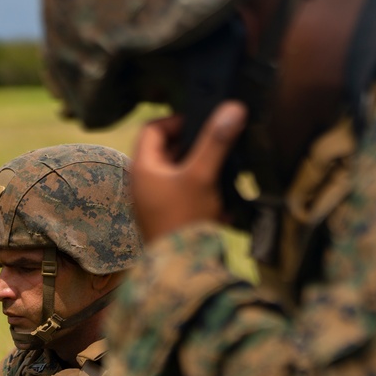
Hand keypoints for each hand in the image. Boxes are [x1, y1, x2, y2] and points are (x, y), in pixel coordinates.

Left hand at [130, 101, 245, 241]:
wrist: (181, 268)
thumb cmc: (184, 218)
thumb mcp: (202, 175)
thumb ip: (216, 142)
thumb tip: (233, 107)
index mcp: (142, 168)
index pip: (152, 129)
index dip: (177, 120)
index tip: (203, 122)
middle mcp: (142, 183)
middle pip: (168, 151)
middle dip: (195, 147)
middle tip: (218, 145)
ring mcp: (153, 202)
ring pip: (179, 174)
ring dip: (203, 171)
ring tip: (224, 173)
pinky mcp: (167, 217)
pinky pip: (185, 196)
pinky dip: (203, 194)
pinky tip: (223, 206)